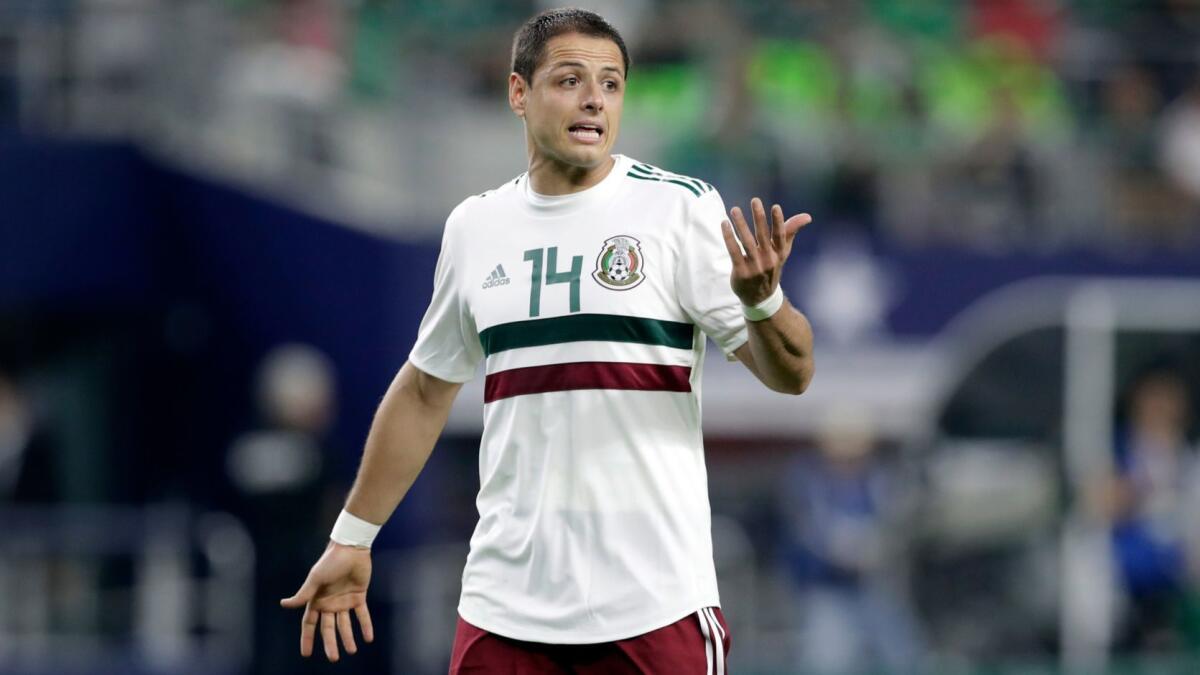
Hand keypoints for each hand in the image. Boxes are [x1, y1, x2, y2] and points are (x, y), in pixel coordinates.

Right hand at [280, 541, 374, 661]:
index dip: (307, 638)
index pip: (309, 624)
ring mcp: (344, 601)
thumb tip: (284, 604)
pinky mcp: (359, 596)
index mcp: (316, 600)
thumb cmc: (330, 561)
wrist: (352, 548)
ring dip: (348, 638)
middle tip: (333, 659)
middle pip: (328, 628)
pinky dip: (365, 626)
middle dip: (330, 644)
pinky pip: (362, 615)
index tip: (306, 654)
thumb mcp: (315, 578)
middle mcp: (329, 603)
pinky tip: (368, 638)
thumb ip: (303, 594)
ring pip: (345, 624)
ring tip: (352, 651)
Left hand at [720, 197, 810, 304]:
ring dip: (740, 224)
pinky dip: (729, 237)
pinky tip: (725, 224)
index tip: (776, 207)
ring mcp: (754, 267)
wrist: (760, 297)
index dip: (778, 222)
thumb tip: (807, 216)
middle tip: (755, 200)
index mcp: (779, 253)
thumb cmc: (771, 268)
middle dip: (759, 217)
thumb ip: (790, 232)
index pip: (780, 235)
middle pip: (762, 236)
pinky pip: (734, 252)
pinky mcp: (741, 272)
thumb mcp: (782, 252)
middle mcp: (768, 260)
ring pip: (746, 242)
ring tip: (735, 209)